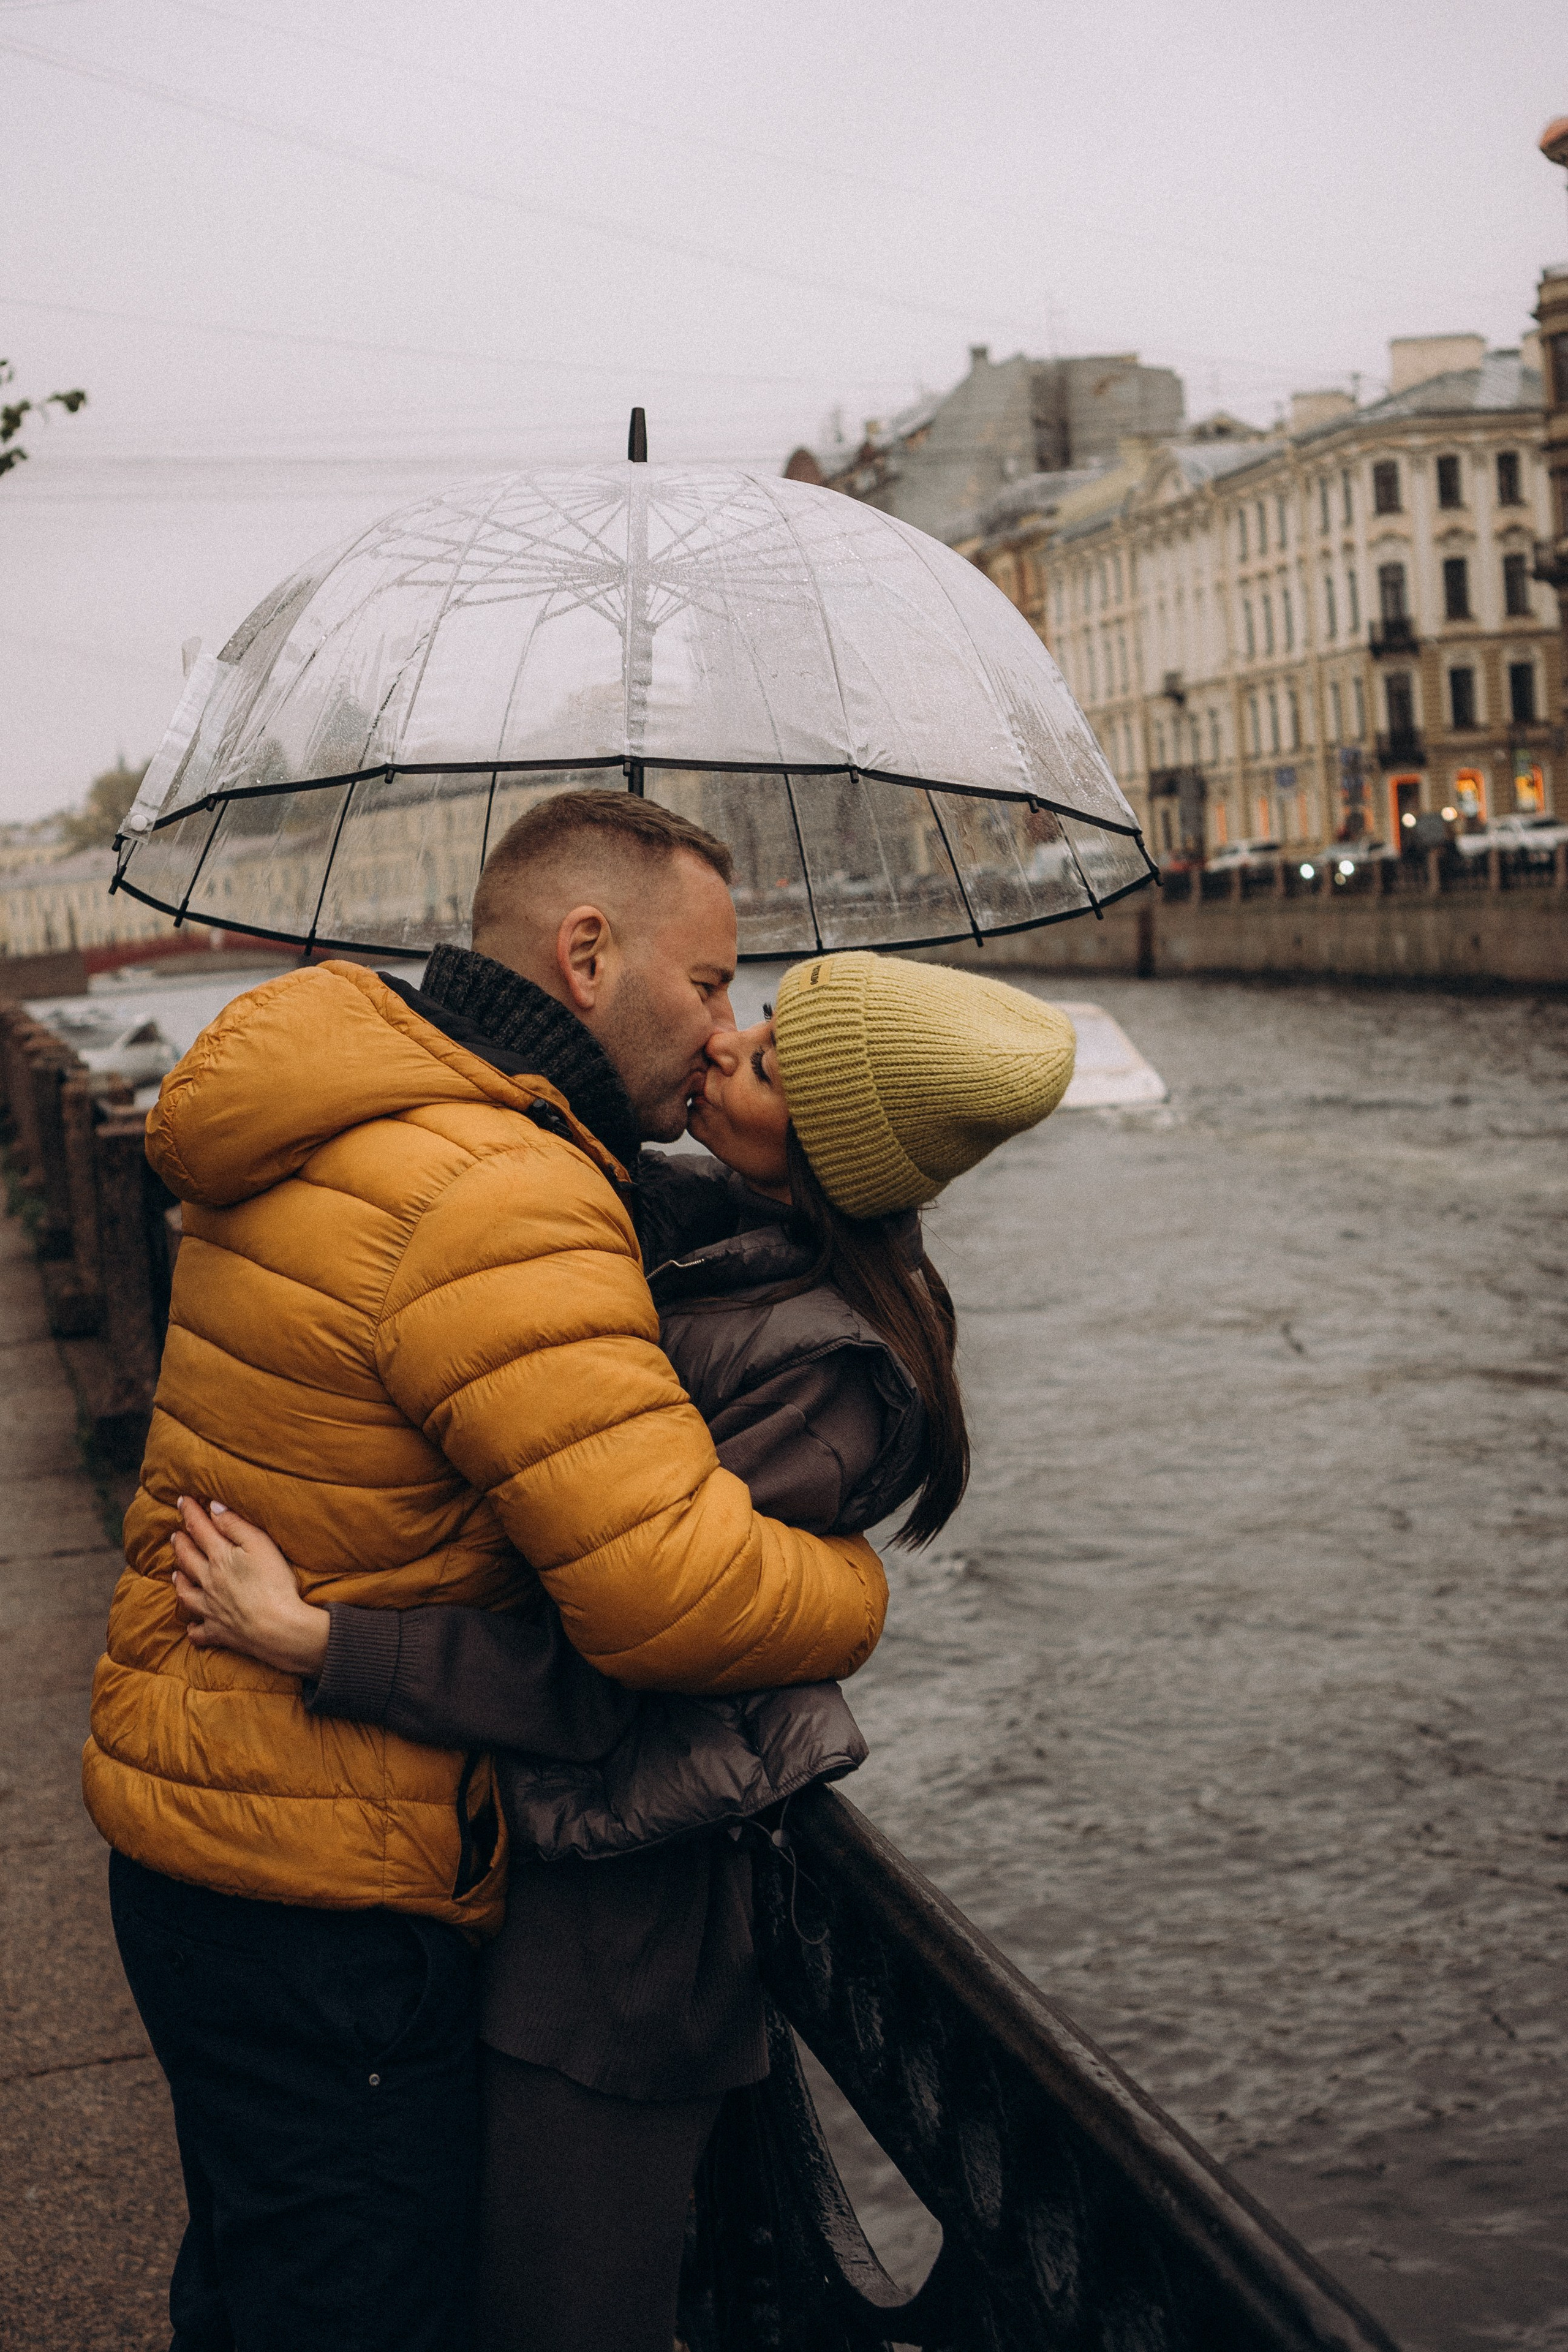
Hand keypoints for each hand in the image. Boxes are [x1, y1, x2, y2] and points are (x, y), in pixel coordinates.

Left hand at [170, 1496, 330, 1678]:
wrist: (278, 1628)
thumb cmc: (274, 1583)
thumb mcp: (260, 1545)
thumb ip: (235, 1525)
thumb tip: (213, 1507)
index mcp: (220, 1558)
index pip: (200, 1529)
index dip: (190, 1513)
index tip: (182, 1500)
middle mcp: (209, 1582)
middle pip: (188, 1559)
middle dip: (180, 1543)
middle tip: (175, 1534)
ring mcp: (211, 1608)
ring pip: (186, 1592)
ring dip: (179, 1580)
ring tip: (175, 1573)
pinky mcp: (219, 1632)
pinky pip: (199, 1632)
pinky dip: (193, 1628)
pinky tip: (192, 1625)